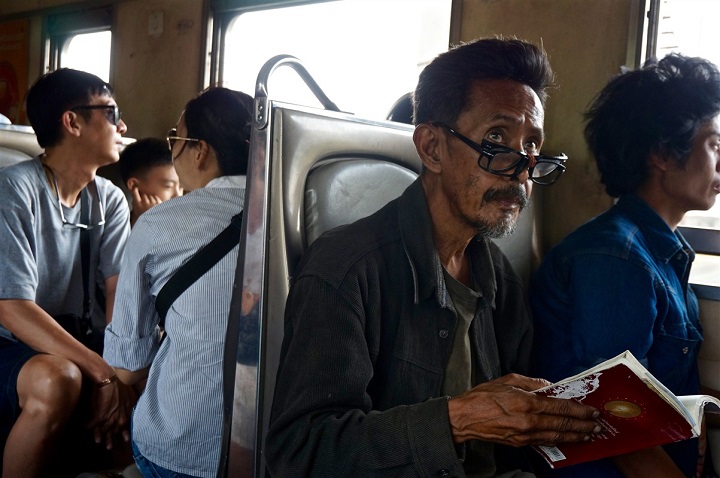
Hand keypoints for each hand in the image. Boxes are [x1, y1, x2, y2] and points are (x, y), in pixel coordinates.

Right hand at [87, 379, 137, 448]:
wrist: (108, 380)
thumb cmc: (117, 386)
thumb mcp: (127, 396)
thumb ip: (126, 405)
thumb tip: (127, 408)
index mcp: (126, 412)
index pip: (125, 425)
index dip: (124, 433)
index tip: (125, 440)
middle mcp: (119, 417)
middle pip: (114, 431)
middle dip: (110, 439)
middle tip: (108, 447)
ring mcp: (109, 417)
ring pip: (104, 430)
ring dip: (99, 435)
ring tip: (97, 441)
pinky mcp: (100, 415)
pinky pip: (93, 425)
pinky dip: (89, 427)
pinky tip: (85, 429)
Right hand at [131, 186, 161, 222]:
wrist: (156, 225)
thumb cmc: (145, 219)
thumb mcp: (137, 214)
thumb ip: (135, 206)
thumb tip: (134, 200)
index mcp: (138, 205)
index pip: (135, 193)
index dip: (135, 190)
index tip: (135, 188)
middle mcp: (145, 202)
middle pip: (143, 195)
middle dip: (144, 197)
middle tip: (145, 203)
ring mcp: (152, 202)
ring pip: (150, 196)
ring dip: (150, 199)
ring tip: (150, 206)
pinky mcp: (159, 202)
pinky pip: (155, 197)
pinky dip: (155, 200)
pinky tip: (154, 205)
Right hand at [447, 373, 600, 446]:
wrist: (465, 418)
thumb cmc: (483, 397)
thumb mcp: (508, 380)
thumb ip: (532, 382)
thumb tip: (549, 385)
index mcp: (527, 403)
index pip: (561, 407)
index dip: (579, 409)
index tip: (591, 410)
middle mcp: (529, 421)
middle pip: (563, 424)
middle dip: (583, 425)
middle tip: (597, 425)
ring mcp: (525, 434)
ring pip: (556, 436)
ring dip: (575, 436)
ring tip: (588, 435)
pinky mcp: (520, 443)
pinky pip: (544, 441)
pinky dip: (559, 440)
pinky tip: (567, 439)